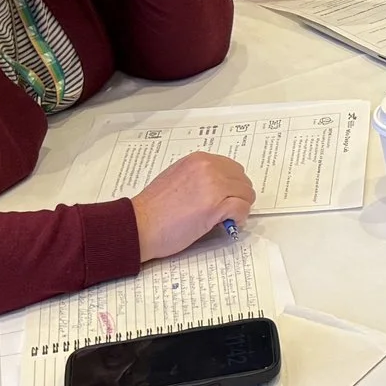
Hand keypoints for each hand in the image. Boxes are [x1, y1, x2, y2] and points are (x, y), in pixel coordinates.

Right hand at [130, 152, 254, 260]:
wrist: (139, 225)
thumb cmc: (153, 208)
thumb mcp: (177, 178)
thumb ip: (199, 177)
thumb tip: (218, 188)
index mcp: (199, 160)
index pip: (232, 168)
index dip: (232, 185)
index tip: (225, 197)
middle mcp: (208, 168)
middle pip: (242, 180)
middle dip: (238, 196)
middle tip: (226, 210)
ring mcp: (213, 186)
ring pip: (246, 194)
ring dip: (239, 207)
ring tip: (225, 219)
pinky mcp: (215, 206)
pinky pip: (242, 209)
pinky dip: (239, 218)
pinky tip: (227, 224)